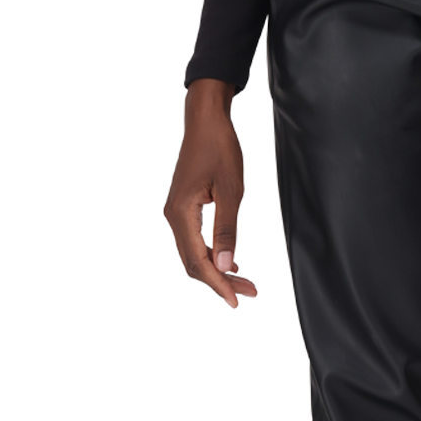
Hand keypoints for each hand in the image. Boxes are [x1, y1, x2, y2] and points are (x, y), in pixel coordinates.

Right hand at [166, 79, 266, 307]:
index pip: (198, 260)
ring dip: (216, 269)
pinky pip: (194, 239)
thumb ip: (227, 230)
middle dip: (219, 280)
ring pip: (193, 252)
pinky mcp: (183, 207)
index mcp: (182, 213)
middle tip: (247, 293)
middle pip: (193, 262)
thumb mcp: (230, 191)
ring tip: (242, 282)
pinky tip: (229, 261)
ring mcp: (176, 212)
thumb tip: (225, 264)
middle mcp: (173, 216)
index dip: (218, 282)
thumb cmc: (219, 149)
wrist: (205, 122)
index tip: (238, 298)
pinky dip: (211, 254)